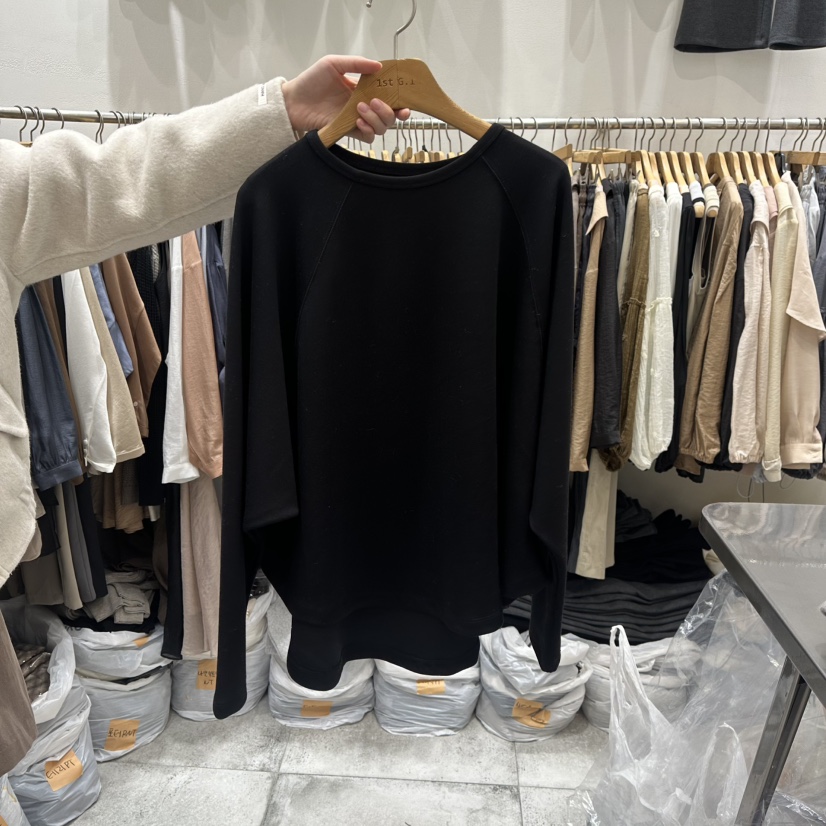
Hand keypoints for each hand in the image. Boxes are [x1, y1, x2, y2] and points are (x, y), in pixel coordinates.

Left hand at [282, 55, 409, 141]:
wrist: (294, 101)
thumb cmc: (312, 81)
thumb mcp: (334, 64)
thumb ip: (356, 64)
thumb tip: (379, 66)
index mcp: (363, 89)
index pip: (388, 96)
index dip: (400, 99)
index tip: (405, 98)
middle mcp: (363, 106)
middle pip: (390, 115)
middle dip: (389, 110)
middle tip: (375, 102)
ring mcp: (357, 120)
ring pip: (381, 127)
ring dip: (376, 119)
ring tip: (360, 108)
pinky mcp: (348, 131)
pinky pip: (368, 137)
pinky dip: (368, 131)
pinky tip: (358, 122)